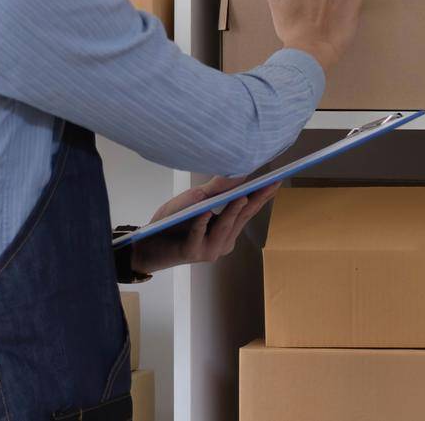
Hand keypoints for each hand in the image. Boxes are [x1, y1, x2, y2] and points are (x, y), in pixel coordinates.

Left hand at [130, 177, 281, 274]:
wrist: (147, 243)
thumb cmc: (173, 221)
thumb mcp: (196, 200)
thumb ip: (217, 189)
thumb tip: (240, 172)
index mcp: (227, 229)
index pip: (248, 210)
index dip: (263, 196)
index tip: (276, 181)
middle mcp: (223, 242)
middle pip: (241, 219)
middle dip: (256, 200)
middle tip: (269, 185)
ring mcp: (209, 250)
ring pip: (225, 228)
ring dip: (232, 212)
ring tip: (241, 196)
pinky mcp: (192, 253)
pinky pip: (199, 235)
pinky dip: (202, 224)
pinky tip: (206, 213)